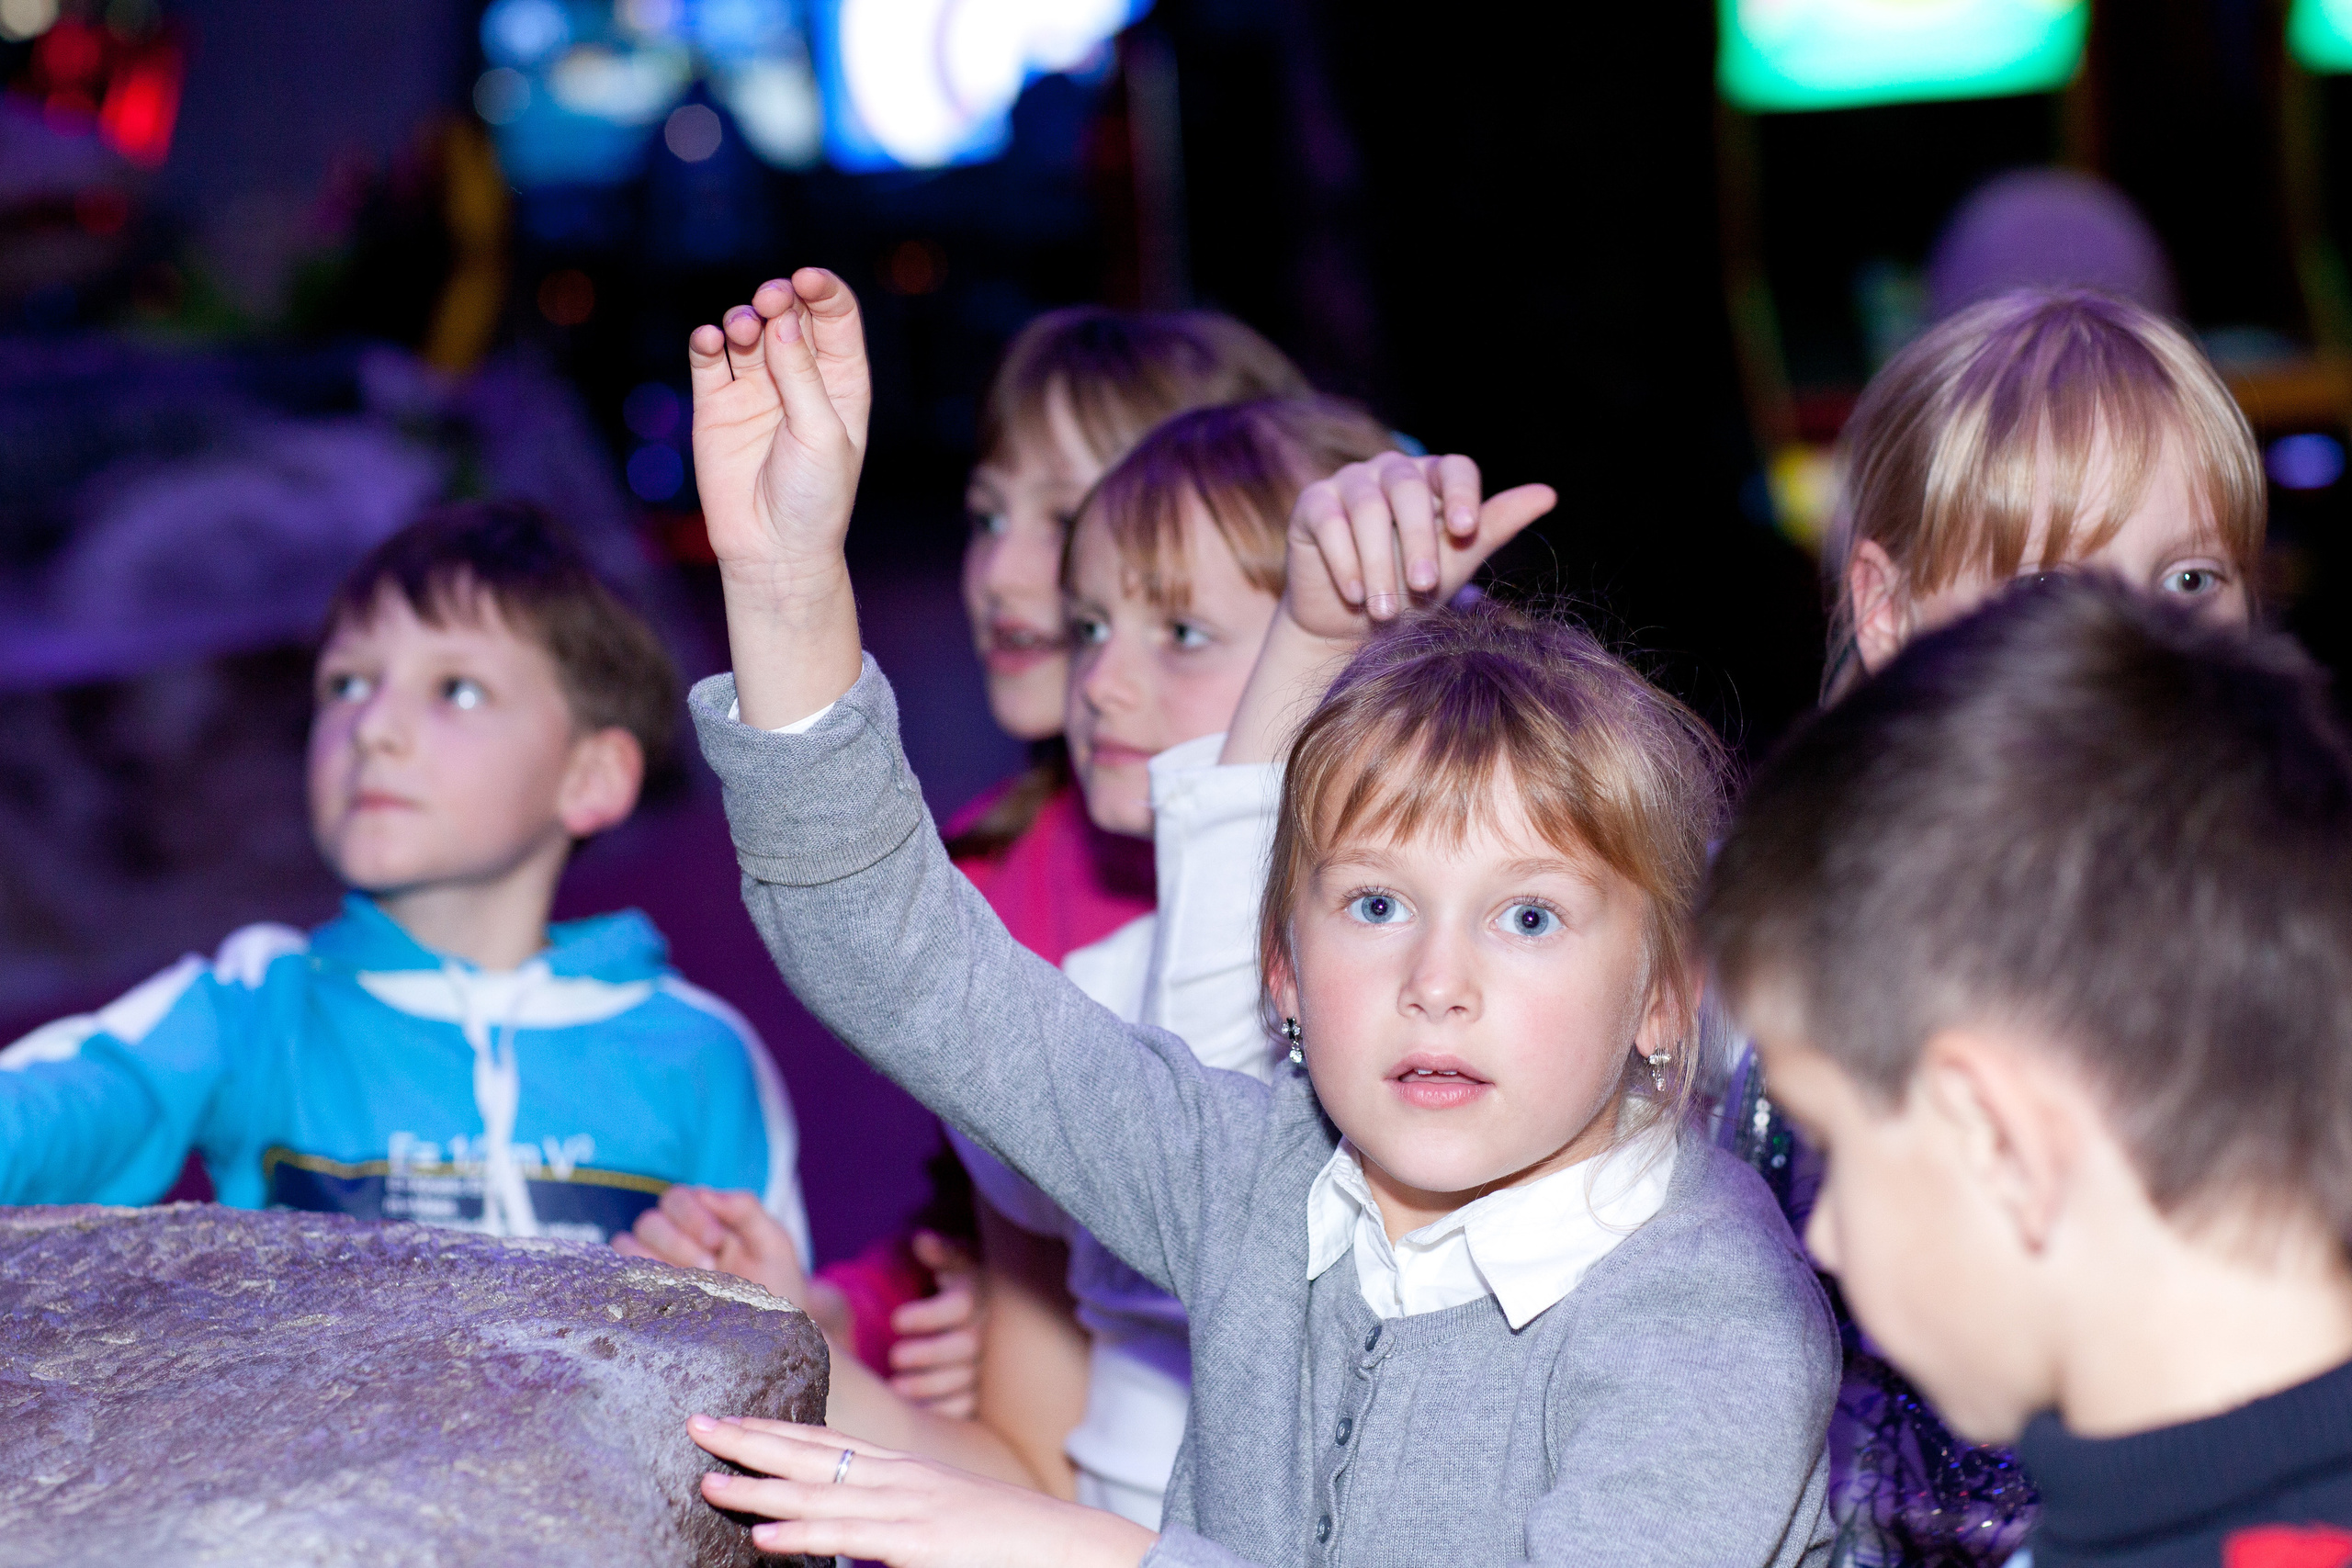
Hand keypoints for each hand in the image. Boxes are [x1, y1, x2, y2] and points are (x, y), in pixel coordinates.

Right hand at [615, 1186, 843, 1329]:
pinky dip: (635, 1280)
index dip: (692, 1215)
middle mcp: (674, 1240)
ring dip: (658, 1260)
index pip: (675, 1199)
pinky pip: (621, 1278)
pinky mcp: (647, 1296)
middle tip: (709, 1267)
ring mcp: (657, 1268)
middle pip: (649, 1222)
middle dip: (678, 1242)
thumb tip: (708, 1193)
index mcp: (703, 1219)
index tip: (718, 1242)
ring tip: (692, 1283)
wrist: (777, 1332)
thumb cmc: (776, 1282)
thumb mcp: (772, 1242)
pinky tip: (666, 1294)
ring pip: (628, 1245)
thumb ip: (745, 1209)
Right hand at [689, 268, 870, 585]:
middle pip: (789, 314)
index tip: (805, 281)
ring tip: (741, 331)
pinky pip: (709, 359)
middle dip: (779, 298)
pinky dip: (707, 341)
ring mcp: (756, 388)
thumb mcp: (821, 435)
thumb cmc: (814, 497)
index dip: (822, 290)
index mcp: (840, 381)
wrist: (772, 549)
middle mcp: (798, 378)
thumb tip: (783, 319)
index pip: (835, 317)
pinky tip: (711, 341)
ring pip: (747, 330)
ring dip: (743, 318)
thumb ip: (802, 376)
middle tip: (769, 302)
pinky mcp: (716, 405)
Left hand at [689, 1417, 1154, 1567]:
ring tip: (710, 1482)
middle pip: (814, 1452)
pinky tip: (767, 1536)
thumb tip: (850, 1531)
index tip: (726, 1420)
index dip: (774, 1430)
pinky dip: (806, 1534)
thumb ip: (897, 1521)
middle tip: (694, 1424)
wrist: (1076, 1550)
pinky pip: (853, 1538)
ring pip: (821, 1493)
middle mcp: (904, 1479)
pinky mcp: (924, 1543)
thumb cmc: (1013, 1544)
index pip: (828, 1442)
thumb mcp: (946, 1520)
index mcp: (907, 1472)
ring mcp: (913, 1508)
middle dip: (751, 1439)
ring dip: (760, 1487)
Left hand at [886, 1230, 985, 1416]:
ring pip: (965, 1379)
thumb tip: (922, 1240)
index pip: (960, 1306)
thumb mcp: (955, 1259)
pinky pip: (970, 1405)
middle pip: (964, 1347)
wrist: (991, 1303)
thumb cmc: (963, 1278)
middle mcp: (987, 1329)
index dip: (928, 1316)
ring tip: (895, 1387)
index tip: (896, 1320)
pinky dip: (945, 1409)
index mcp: (978, 1295)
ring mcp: (987, 1361)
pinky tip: (918, 1412)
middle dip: (928, 1354)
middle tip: (894, 1357)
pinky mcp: (984, 1387)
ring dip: (930, 1385)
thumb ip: (941, 1252)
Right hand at [1285, 452, 1555, 638]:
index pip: (1454, 468)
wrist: (1351, 626)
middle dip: (1418, 540)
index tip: (1466, 531)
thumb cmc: (1412, 591)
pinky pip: (1328, 522)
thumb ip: (1494, 526)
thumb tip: (1549, 493)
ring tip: (1385, 609)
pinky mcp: (1312, 505)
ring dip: (1378, 561)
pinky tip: (1355, 595)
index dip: (1463, 494)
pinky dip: (1344, 561)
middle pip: (1409, 487)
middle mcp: (1390, 471)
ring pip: (1367, 507)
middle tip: (1424, 586)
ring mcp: (1348, 483)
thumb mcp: (1458, 562)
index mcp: (1433, 478)